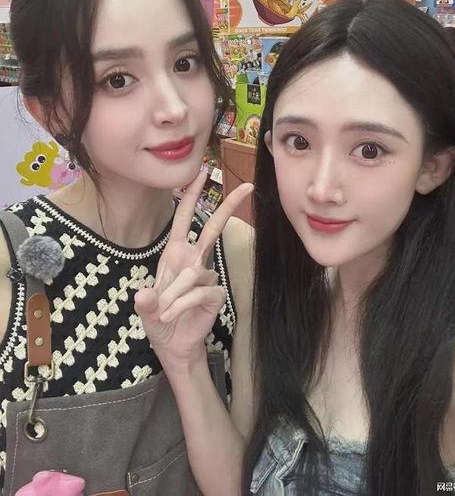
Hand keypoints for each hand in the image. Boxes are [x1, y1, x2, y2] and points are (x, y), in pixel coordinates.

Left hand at [134, 171, 252, 370]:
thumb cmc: (159, 320)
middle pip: (213, 228)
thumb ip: (145, 301)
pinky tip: (173, 315)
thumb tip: (144, 295)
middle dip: (229, 206)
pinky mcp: (215, 294)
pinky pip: (200, 291)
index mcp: (175, 254)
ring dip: (173, 295)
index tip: (201, 172)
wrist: (172, 345)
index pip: (184, 219)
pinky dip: (183, 304)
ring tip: (164, 313)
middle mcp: (193, 260)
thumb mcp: (145, 309)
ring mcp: (206, 276)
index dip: (191, 196)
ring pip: (192, 273)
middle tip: (248, 186)